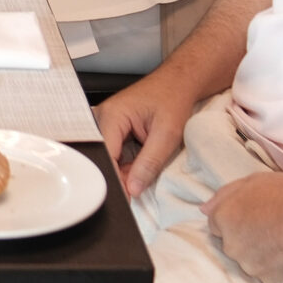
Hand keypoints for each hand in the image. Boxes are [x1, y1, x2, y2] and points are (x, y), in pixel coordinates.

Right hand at [95, 68, 200, 199]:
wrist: (178, 83)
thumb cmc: (173, 99)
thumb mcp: (167, 135)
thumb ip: (149, 163)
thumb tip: (133, 188)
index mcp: (112, 115)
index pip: (105, 156)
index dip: (115, 180)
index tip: (126, 199)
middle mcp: (103, 117)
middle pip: (104, 158)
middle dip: (120, 176)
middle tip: (137, 189)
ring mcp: (106, 122)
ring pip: (109, 157)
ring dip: (125, 169)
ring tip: (142, 169)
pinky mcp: (113, 127)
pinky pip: (115, 152)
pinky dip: (127, 162)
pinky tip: (139, 162)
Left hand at [201, 169, 282, 282]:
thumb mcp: (254, 181)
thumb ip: (224, 196)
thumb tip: (204, 211)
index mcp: (225, 219)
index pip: (218, 227)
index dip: (238, 220)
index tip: (258, 216)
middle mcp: (234, 247)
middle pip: (233, 248)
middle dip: (248, 239)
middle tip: (275, 228)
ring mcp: (255, 269)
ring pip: (251, 265)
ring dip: (263, 257)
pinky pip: (270, 279)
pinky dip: (279, 271)